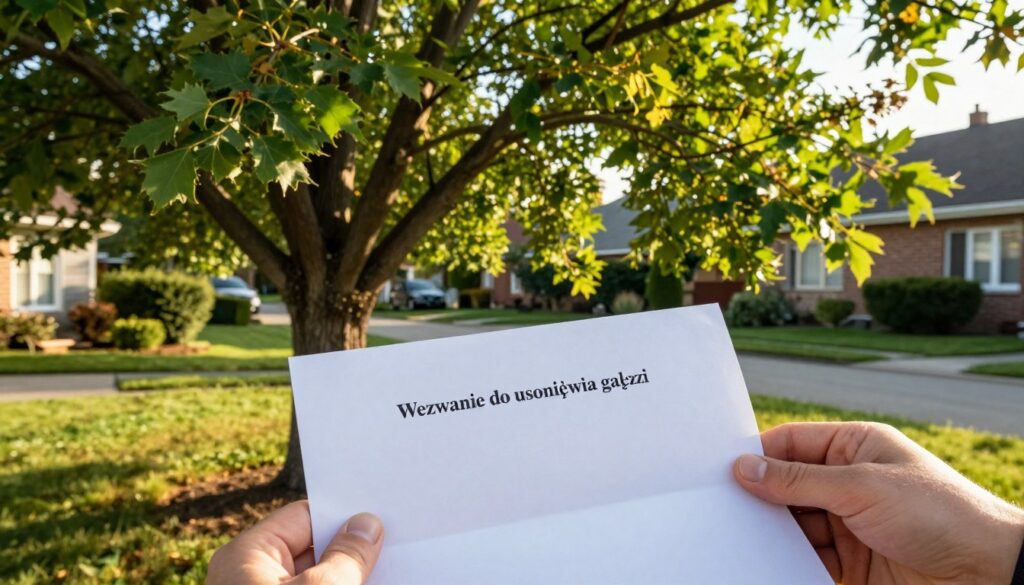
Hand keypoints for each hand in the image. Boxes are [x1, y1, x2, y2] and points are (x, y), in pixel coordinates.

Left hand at [207, 500, 383, 584]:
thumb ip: (345, 557)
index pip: (303, 517)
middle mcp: (249, 577)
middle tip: (393, 540)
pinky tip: (373, 581)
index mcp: (245, 556)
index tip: (380, 513)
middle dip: (349, 548)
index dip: (342, 516)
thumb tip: (366, 525)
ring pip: (313, 577)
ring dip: (347, 575)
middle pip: (311, 549)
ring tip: (389, 566)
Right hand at [733, 422, 1023, 584]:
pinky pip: (807, 559)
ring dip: (769, 533)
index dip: (758, 454)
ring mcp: (850, 525)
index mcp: (856, 447)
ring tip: (736, 538)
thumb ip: (798, 480)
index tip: (720, 469)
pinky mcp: (852, 565)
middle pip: (787, 486)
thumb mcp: (861, 487)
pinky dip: (786, 562)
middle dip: (759, 497)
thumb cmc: (940, 513)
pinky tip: (764, 563)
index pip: (793, 443)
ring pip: (793, 525)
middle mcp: (850, 483)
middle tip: (719, 506)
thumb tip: (744, 468)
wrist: (988, 575)